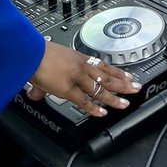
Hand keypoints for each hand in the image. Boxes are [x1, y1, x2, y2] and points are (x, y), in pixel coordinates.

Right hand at [26, 42, 140, 114]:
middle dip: (123, 83)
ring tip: (125, 103)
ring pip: (100, 89)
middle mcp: (81, 66)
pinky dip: (94, 108)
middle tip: (136, 88)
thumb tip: (35, 93)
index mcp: (79, 58)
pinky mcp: (69, 89)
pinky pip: (85, 101)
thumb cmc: (37, 55)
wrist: (30, 53)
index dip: (117, 72)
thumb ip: (45, 82)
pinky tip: (103, 113)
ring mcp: (77, 78)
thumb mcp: (48, 63)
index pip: (103, 65)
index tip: (128, 76)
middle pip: (107, 76)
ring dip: (114, 97)